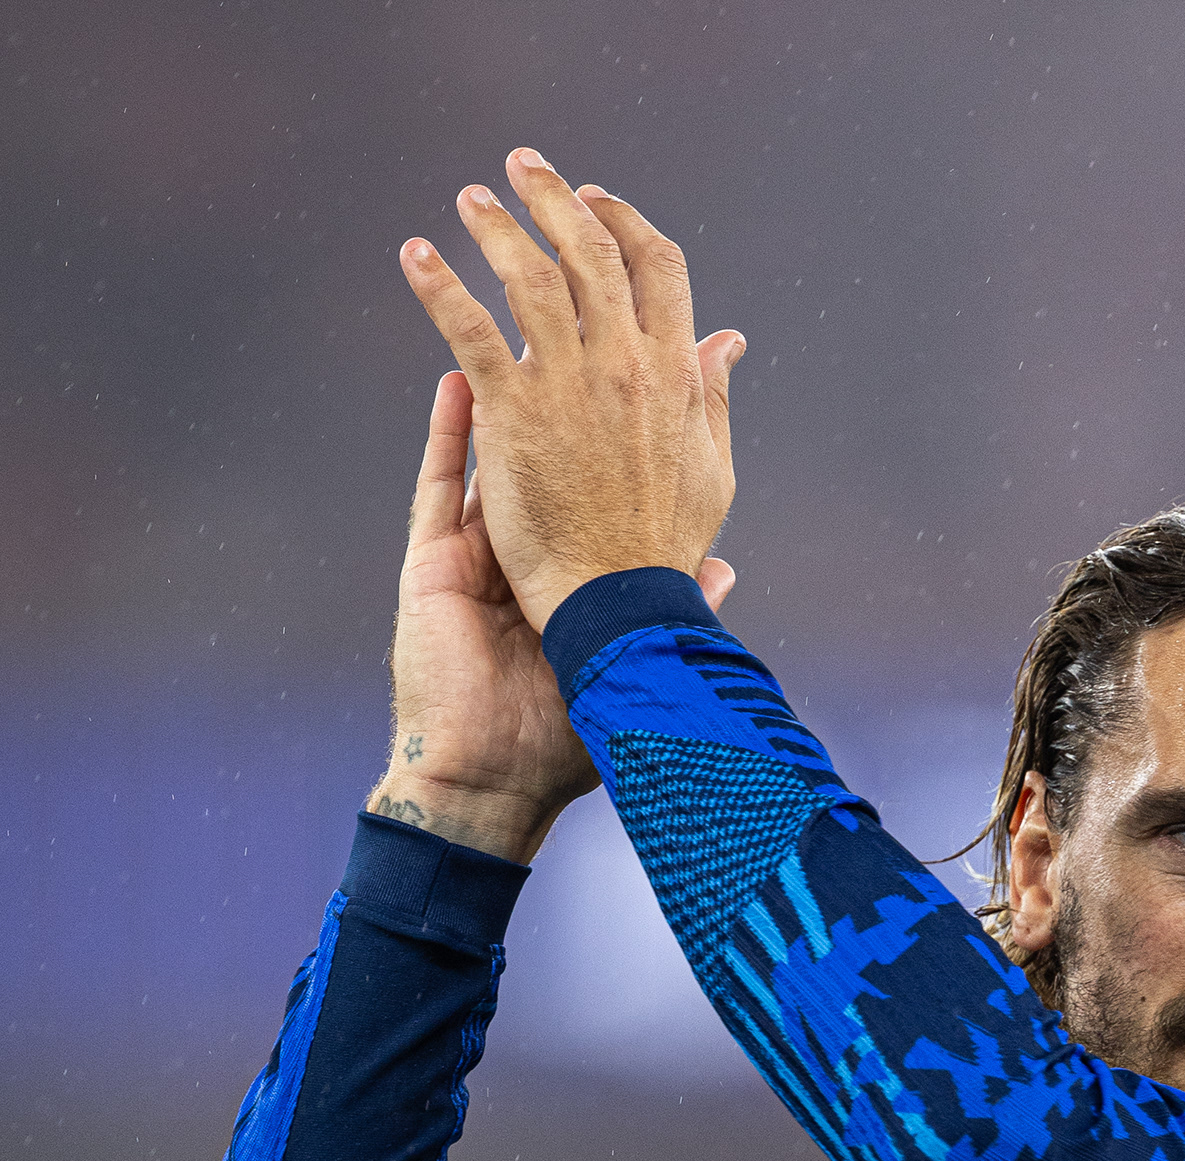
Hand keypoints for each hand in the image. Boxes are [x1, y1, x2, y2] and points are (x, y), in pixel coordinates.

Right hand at [369, 370, 736, 865]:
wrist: (490, 784)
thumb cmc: (558, 747)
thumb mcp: (628, 667)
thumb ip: (673, 608)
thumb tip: (725, 568)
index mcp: (570, 578)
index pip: (597, 488)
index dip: (617, 436)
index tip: (645, 382)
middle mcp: (525, 557)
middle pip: (547, 454)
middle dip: (564, 391)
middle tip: (585, 330)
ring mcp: (476, 556)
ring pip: (493, 455)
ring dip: (505, 389)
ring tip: (524, 326)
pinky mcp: (432, 565)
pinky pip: (440, 483)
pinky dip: (448, 431)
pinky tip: (460, 376)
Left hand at [398, 148, 742, 636]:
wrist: (622, 607)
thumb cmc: (665, 552)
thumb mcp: (712, 471)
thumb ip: (712, 397)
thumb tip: (727, 340)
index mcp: (676, 375)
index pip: (658, 269)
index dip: (624, 225)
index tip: (596, 203)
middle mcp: (627, 366)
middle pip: (593, 253)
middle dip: (557, 198)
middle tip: (526, 169)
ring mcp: (570, 385)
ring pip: (532, 276)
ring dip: (498, 226)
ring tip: (471, 200)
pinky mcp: (514, 413)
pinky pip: (470, 329)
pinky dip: (440, 287)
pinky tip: (415, 257)